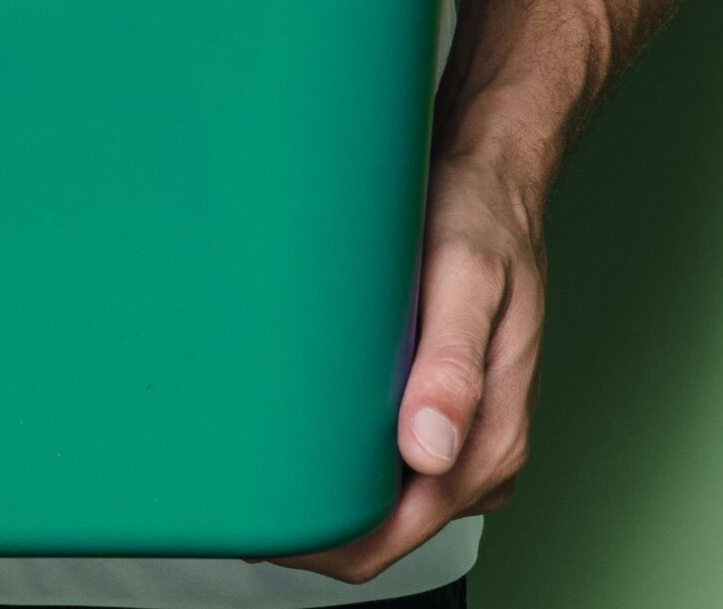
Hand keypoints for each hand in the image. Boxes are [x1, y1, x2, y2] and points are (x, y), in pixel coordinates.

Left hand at [267, 140, 545, 584]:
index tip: (256, 525)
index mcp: (489, 439)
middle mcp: (473, 448)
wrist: (492, 177)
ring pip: (379, 494)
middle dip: (308, 522)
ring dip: (320, 486)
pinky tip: (290, 424)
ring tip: (249, 458)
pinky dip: (335, 448)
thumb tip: (430, 449)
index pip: (395, 536)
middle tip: (230, 488)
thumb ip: (453, 366)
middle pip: (380, 528)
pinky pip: (380, 453)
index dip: (322, 545)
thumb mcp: (468, 280)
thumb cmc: (483, 220)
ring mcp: (454, 430)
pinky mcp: (433, 402)